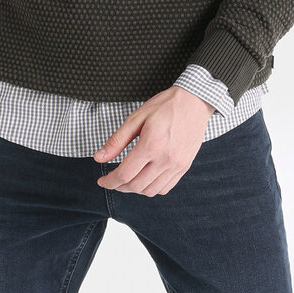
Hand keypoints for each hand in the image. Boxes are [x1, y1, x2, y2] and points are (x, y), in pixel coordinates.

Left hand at [92, 85, 214, 196]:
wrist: (194, 102)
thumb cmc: (165, 106)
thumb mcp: (136, 118)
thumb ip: (116, 141)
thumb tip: (98, 158)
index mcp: (151, 145)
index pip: (124, 174)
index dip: (109, 181)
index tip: (102, 181)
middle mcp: (165, 159)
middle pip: (136, 186)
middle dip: (119, 187)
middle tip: (112, 180)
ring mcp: (177, 165)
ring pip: (150, 190)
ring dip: (135, 189)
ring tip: (127, 180)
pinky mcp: (184, 166)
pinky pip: (165, 187)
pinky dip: (151, 188)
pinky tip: (145, 179)